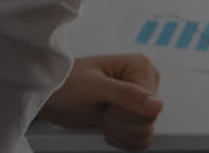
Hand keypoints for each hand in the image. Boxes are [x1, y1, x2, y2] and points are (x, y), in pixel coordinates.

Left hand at [38, 54, 163, 149]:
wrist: (51, 95)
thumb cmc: (66, 82)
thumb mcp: (95, 87)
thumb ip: (128, 95)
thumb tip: (157, 105)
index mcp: (141, 67)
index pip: (152, 106)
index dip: (125, 112)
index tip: (107, 103)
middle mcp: (143, 84)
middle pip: (149, 121)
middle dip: (120, 122)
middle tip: (103, 107)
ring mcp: (138, 102)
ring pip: (144, 133)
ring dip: (118, 131)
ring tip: (103, 113)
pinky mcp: (131, 117)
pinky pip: (138, 140)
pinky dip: (119, 138)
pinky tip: (106, 124)